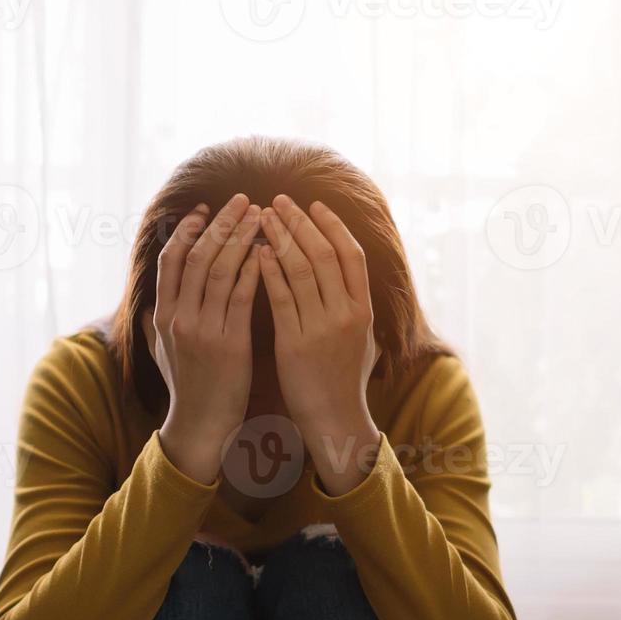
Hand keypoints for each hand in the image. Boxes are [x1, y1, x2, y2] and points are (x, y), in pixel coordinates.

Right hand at [147, 194, 263, 484]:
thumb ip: (156, 323)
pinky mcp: (229, 344)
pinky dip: (255, 270)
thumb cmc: (188, 387)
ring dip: (242, 238)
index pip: (170, 259)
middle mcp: (178, 318)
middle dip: (221, 224)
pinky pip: (242, 297)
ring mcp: (202, 330)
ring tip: (261, 216)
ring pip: (221, 270)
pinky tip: (270, 252)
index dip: (187, 230)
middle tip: (243, 199)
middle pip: (197, 256)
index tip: (205, 209)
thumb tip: (150, 301)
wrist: (201, 425)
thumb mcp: (162, 352)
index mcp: (162, 315)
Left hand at [258, 195, 380, 494]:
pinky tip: (256, 253)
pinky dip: (269, 272)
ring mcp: (321, 328)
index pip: (351, 254)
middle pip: (323, 254)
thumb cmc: (344, 380)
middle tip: (278, 200)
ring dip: (279, 238)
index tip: (314, 204)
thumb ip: (356, 305)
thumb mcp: (362, 339)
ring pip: (300, 270)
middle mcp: (346, 314)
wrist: (334, 420)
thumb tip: (352, 274)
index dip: (332, 225)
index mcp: (364, 310)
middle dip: (299, 222)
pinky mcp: (295, 344)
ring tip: (261, 218)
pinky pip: (280, 298)